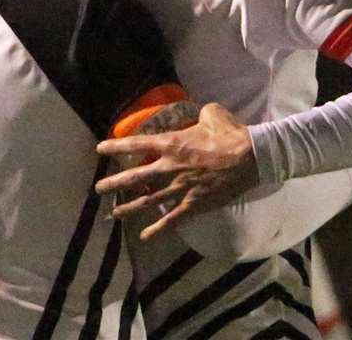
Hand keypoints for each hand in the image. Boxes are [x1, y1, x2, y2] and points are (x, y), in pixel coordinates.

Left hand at [93, 102, 259, 239]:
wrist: (252, 157)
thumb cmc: (230, 133)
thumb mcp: (211, 113)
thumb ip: (198, 114)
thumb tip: (198, 115)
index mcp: (171, 143)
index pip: (136, 144)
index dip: (116, 147)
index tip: (100, 149)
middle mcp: (170, 167)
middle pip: (135, 177)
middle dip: (115, 183)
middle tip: (99, 188)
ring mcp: (180, 188)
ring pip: (148, 200)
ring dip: (129, 208)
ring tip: (113, 213)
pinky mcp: (194, 204)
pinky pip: (172, 219)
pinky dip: (158, 229)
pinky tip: (144, 237)